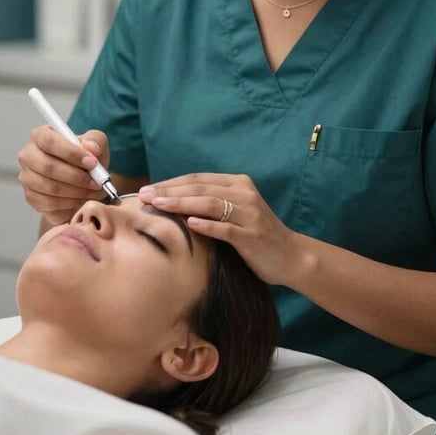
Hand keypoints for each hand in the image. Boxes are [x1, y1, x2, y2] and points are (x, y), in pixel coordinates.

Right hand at [18, 126, 109, 224]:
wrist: (81, 182)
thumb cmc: (84, 159)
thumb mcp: (95, 144)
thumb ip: (95, 141)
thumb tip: (92, 147)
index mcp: (40, 135)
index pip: (49, 141)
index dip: (71, 153)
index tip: (92, 162)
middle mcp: (28, 155)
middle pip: (48, 166)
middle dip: (76, 176)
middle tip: (97, 181)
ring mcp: (27, 177)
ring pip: (51, 187)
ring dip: (77, 191)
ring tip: (93, 190)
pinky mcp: (31, 197)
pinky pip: (50, 203)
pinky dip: (70, 203)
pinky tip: (82, 198)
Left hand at [138, 173, 299, 286]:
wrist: (290, 256)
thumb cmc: (256, 235)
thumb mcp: (234, 213)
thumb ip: (210, 204)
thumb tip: (171, 202)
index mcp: (238, 184)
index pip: (198, 178)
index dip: (171, 183)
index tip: (148, 189)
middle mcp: (244, 194)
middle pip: (200, 188)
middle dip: (170, 191)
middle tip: (145, 196)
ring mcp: (249, 214)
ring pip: (210, 204)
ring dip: (182, 204)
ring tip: (159, 206)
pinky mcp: (252, 235)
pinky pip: (226, 228)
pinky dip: (207, 225)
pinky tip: (189, 224)